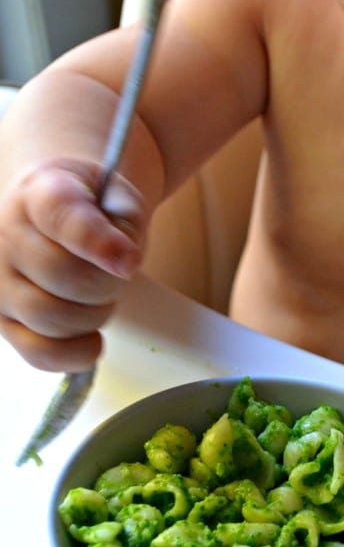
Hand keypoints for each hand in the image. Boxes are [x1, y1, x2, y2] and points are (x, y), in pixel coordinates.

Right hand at [0, 159, 145, 371]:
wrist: (59, 216)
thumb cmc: (93, 211)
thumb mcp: (118, 199)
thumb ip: (125, 222)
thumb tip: (122, 260)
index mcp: (39, 193)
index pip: (62, 217)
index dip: (98, 242)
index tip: (129, 261)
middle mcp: (5, 234)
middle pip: (63, 275)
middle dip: (106, 283)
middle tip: (114, 275)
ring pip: (52, 317)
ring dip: (93, 315)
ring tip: (97, 296)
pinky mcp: (3, 321)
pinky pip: (40, 352)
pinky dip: (75, 353)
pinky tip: (91, 337)